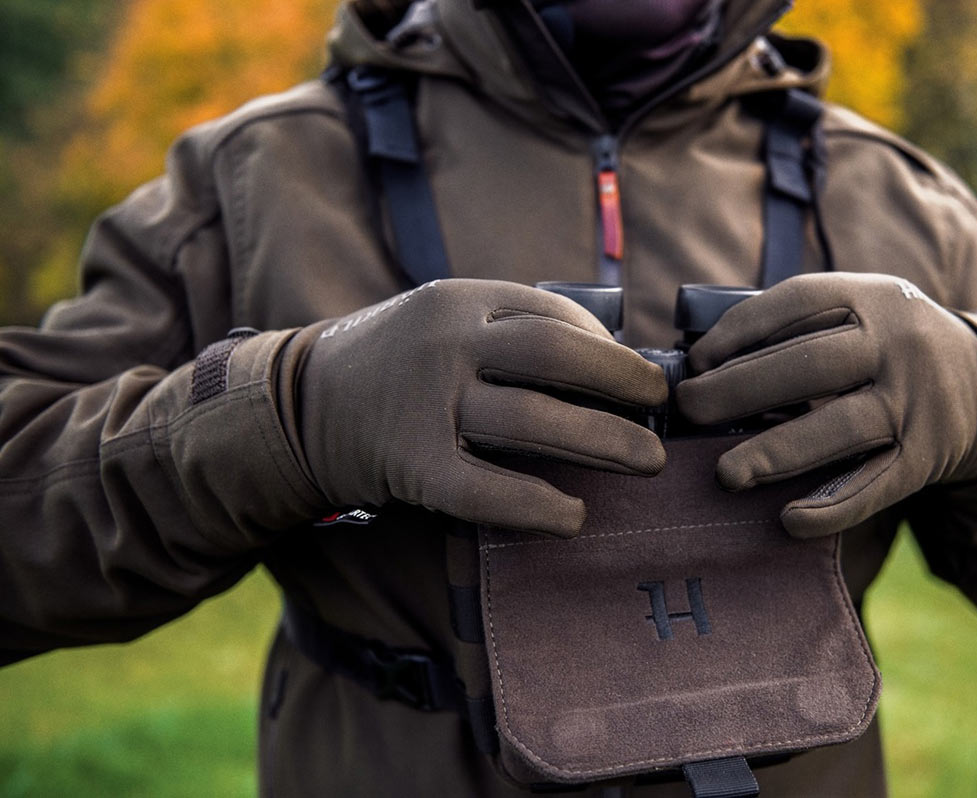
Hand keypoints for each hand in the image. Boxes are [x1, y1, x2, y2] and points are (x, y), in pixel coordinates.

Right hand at [287, 279, 667, 536]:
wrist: (302, 403)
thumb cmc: (398, 363)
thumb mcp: (446, 322)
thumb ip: (511, 332)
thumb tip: (613, 362)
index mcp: (460, 301)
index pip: (555, 316)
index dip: (609, 349)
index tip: (643, 379)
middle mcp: (444, 344)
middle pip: (555, 357)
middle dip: (622, 384)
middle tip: (662, 414)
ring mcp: (424, 404)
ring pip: (531, 422)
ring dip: (602, 442)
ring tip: (647, 462)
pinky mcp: (409, 465)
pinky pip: (485, 489)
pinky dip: (536, 506)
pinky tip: (574, 517)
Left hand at [676, 273, 976, 537]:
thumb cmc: (883, 346)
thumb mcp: (857, 312)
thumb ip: (794, 326)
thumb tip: (698, 362)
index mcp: (871, 297)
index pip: (798, 302)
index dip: (741, 329)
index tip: (695, 360)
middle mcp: (898, 345)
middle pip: (812, 365)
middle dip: (741, 388)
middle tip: (689, 409)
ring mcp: (917, 402)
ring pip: (842, 427)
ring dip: (778, 451)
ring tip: (725, 474)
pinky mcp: (928, 456)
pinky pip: (877, 486)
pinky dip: (833, 506)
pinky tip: (789, 520)